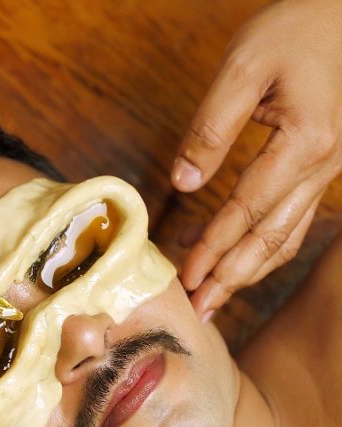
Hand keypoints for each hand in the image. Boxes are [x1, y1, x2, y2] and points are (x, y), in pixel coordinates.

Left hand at [173, 0, 341, 318]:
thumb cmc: (294, 31)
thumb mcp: (244, 67)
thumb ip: (212, 127)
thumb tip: (184, 182)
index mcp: (305, 142)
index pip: (247, 209)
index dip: (214, 247)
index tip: (185, 276)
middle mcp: (322, 163)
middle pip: (272, 236)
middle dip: (232, 278)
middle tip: (199, 310)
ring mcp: (327, 168)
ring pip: (287, 234)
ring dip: (248, 271)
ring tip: (213, 299)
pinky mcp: (319, 165)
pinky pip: (293, 218)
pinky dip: (264, 247)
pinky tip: (234, 261)